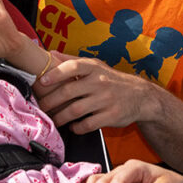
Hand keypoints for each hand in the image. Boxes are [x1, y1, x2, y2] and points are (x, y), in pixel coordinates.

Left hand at [35, 57, 159, 132]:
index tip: (42, 81)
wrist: (140, 96)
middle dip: (51, 101)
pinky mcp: (111, 116)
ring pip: (76, 110)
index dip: (55, 73)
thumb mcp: (96, 66)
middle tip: (41, 107)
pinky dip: (77, 127)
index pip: (72, 67)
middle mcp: (100, 82)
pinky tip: (72, 127)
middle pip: (69, 91)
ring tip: (54, 119)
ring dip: (60, 117)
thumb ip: (73, 61)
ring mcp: (106, 100)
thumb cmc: (112, 80)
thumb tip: (50, 55)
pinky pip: (88, 124)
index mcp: (94, 68)